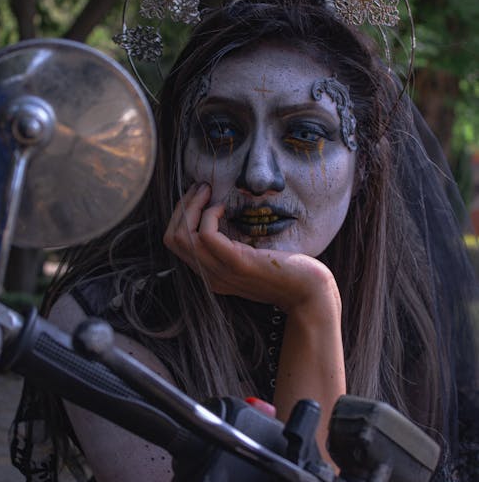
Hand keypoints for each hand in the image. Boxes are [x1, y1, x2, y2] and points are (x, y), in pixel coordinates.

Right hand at [163, 183, 340, 317]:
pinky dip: (210, 215)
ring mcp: (222, 272)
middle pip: (173, 239)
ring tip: (207, 191)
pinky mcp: (238, 264)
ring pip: (183, 237)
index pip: (175, 243)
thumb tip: (220, 212)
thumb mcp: (251, 256)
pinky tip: (225, 208)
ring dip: (192, 206)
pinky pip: (207, 236)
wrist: (309, 293)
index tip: (198, 196)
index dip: (180, 215)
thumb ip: (232, 244)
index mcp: (211, 274)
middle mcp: (211, 276)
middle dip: (182, 207)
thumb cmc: (286, 270)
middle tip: (200, 188)